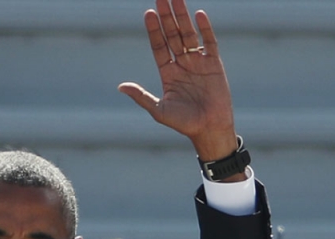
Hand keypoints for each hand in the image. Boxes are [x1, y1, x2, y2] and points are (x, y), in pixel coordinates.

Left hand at [119, 0, 237, 160]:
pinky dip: (205, 29)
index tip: (148, 13)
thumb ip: (142, 96)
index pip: (159, 46)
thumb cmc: (184, 124)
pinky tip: (198, 15)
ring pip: (188, 34)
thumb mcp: (159, 110)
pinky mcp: (214, 65)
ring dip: (182, 17)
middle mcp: (182, 64)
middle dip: (167, 17)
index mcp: (168, 73)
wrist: (210, 130)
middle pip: (172, 35)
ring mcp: (198, 63)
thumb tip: (121, 86)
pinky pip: (209, 43)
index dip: (153, 30)